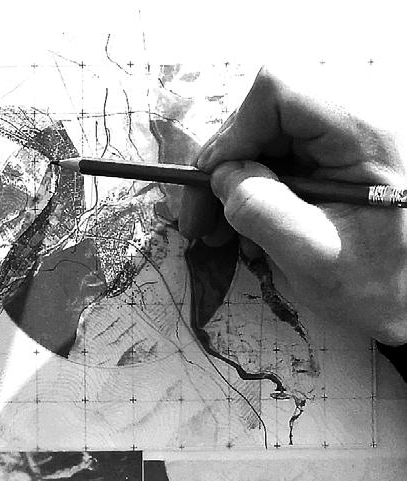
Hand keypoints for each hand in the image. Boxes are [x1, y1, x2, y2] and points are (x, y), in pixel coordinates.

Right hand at [179, 67, 406, 344]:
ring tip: (222, 237)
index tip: (216, 184)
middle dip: (222, 169)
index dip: (234, 132)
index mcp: (364, 135)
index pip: (279, 91)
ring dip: (231, 187)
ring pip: (258, 140)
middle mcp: (352, 124)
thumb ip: (261, 212)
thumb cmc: (381, 288)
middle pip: (260, 115)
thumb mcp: (315, 259)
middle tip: (199, 224)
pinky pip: (271, 161)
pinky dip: (249, 195)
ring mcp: (339, 141)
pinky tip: (248, 233)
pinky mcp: (328, 159)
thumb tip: (221, 177)